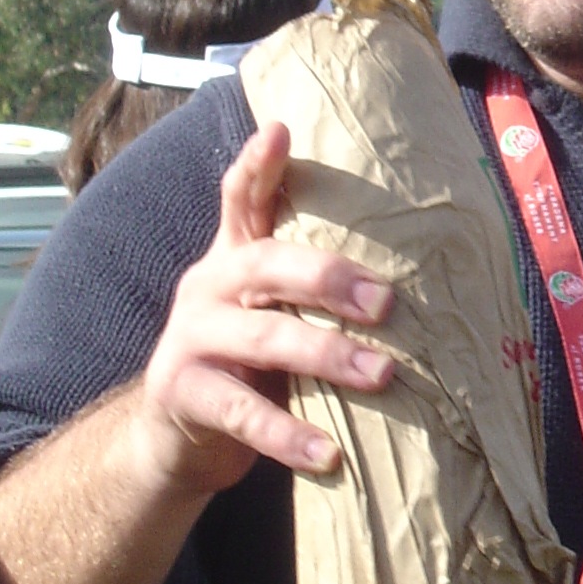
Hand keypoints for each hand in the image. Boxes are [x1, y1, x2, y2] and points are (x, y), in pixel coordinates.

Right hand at [129, 119, 395, 493]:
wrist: (175, 437)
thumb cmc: (248, 364)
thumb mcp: (270, 313)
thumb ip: (310, 285)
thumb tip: (407, 274)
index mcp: (233, 258)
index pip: (240, 198)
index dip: (258, 165)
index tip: (279, 130)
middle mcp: (206, 286)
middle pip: (266, 264)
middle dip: (329, 277)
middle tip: (387, 302)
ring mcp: (190, 338)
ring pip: (263, 338)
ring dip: (327, 355)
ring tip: (383, 375)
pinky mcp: (184, 394)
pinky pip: (244, 414)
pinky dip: (291, 436)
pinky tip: (330, 453)